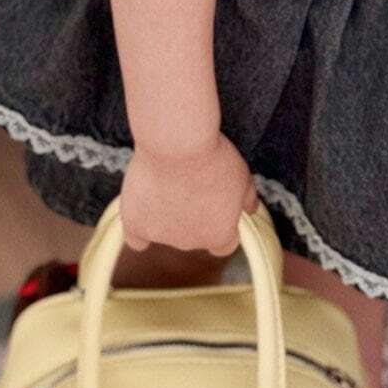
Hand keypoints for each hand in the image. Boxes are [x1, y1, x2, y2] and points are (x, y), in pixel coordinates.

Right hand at [119, 133, 258, 256]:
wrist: (178, 143)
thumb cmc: (213, 157)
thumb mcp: (242, 175)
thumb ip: (247, 197)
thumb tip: (251, 209)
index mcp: (220, 235)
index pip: (223, 244)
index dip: (219, 224)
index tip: (214, 204)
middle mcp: (191, 243)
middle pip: (192, 236)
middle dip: (192, 215)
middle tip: (188, 183)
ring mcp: (162, 236)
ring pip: (164, 231)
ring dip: (166, 213)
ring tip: (166, 180)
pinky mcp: (135, 224)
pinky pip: (135, 237)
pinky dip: (138, 225)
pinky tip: (141, 211)